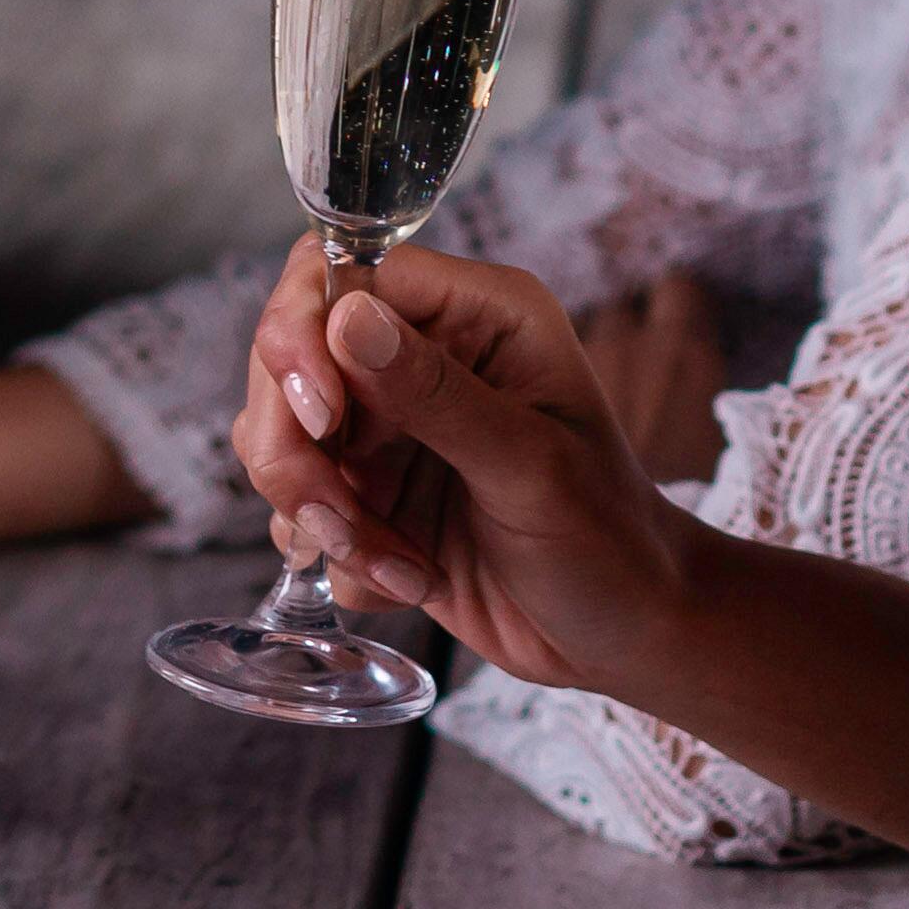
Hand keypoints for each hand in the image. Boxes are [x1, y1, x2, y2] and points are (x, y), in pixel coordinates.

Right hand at [235, 238, 706, 694]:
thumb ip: (438, 394)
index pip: (344, 274)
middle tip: (336, 516)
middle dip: (296, 447)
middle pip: (290, 356)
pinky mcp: (372, 494)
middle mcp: (424, 358)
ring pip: (282, 437)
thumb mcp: (533, 467)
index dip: (306, 335)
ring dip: (319, 513)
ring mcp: (391, 428)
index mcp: (478, 316)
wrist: (625, 635)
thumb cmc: (611, 540)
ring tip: (396, 567)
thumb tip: (346, 318)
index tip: (323, 416)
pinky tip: (406, 581)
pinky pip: (300, 508)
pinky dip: (338, 555)